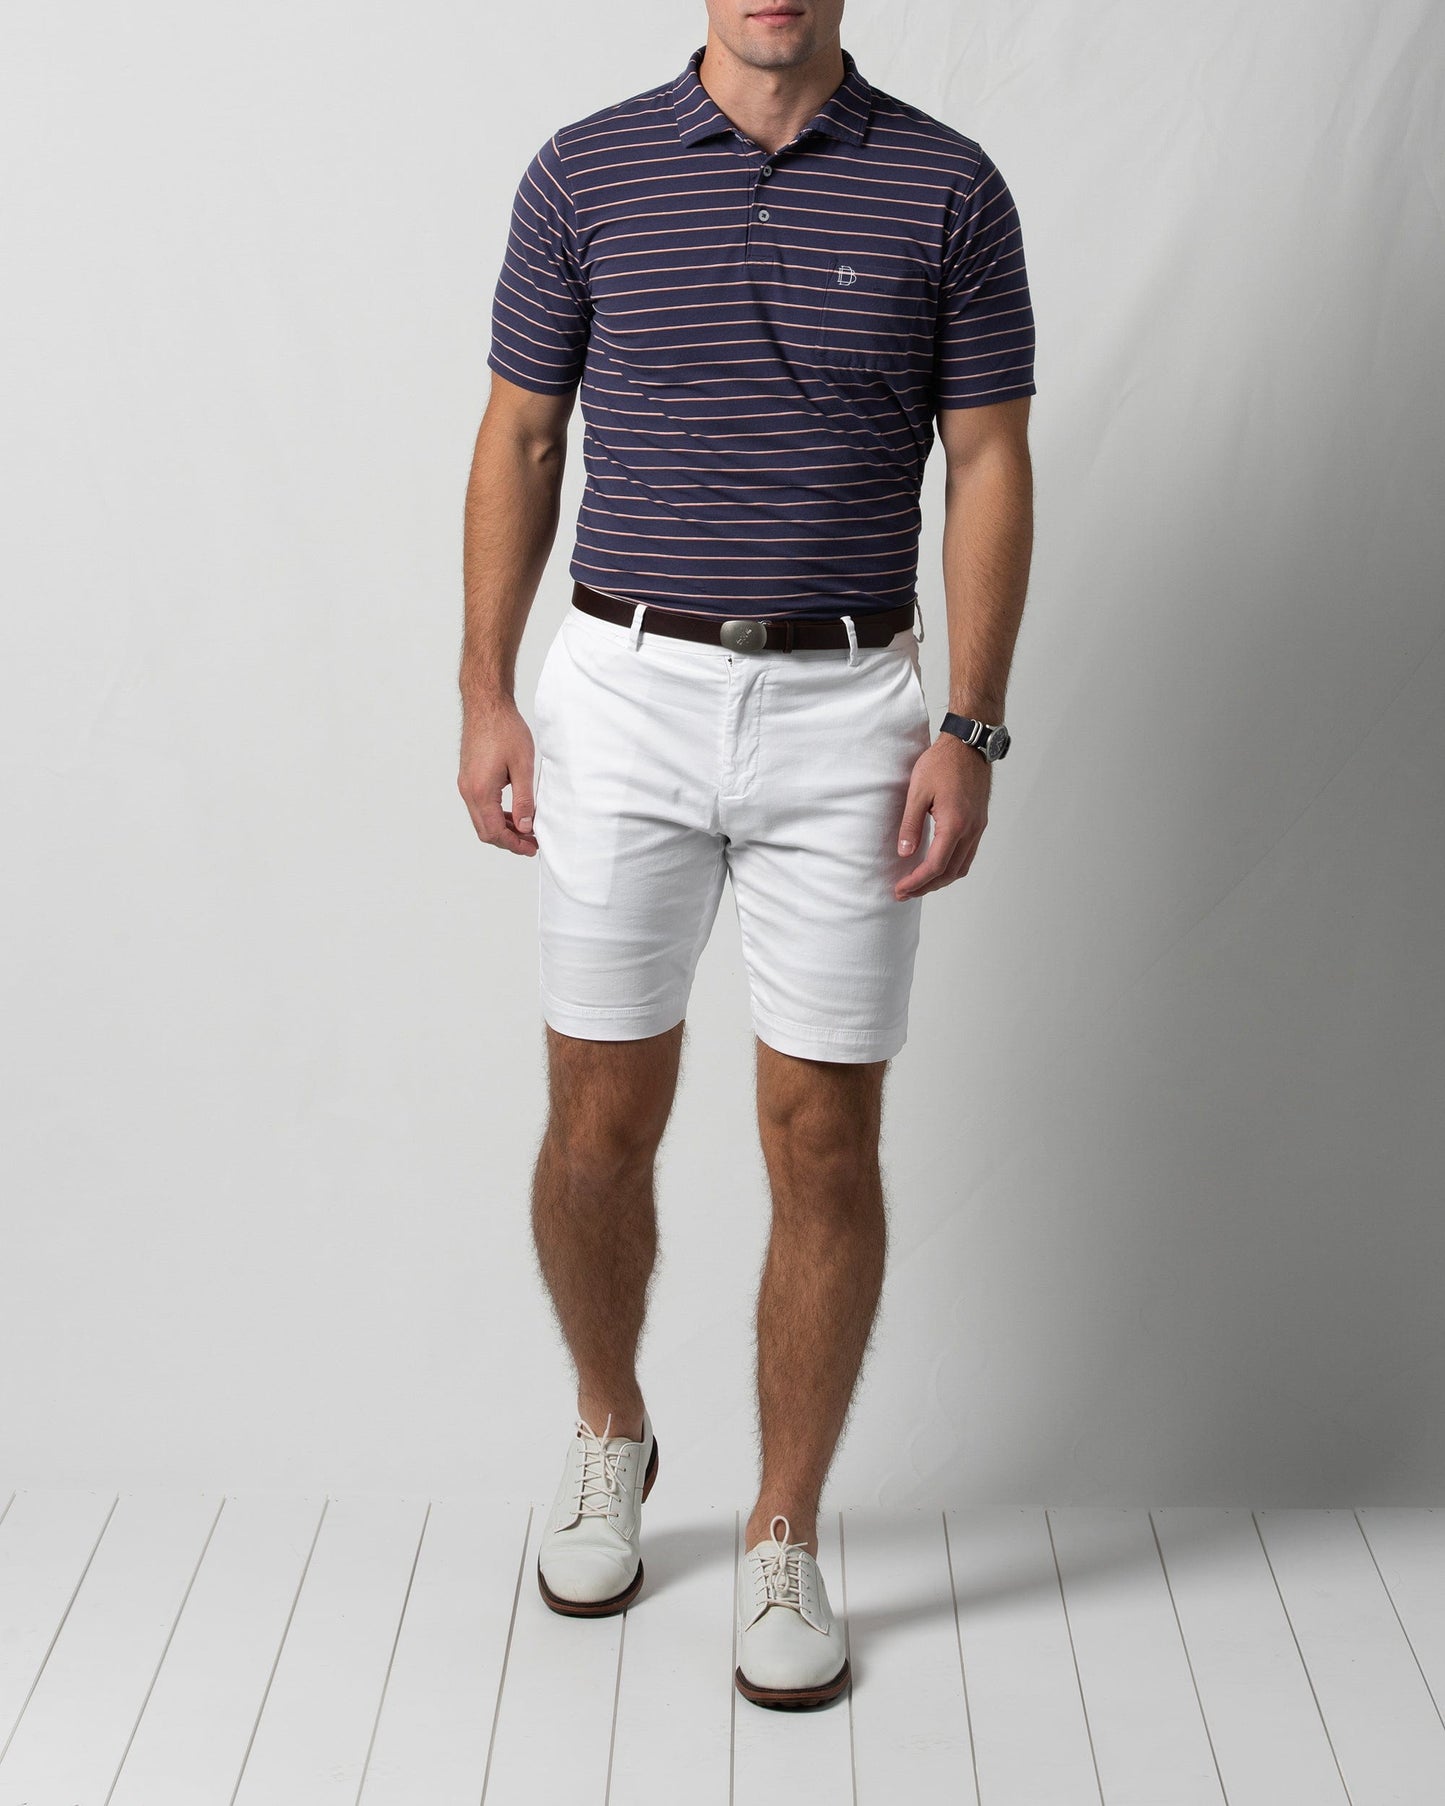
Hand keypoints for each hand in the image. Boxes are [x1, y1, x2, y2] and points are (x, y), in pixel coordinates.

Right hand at [457, 696, 538, 855]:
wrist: (486, 705)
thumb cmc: (505, 729)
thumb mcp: (522, 766)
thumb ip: (524, 800)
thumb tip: (526, 827)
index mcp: (480, 791)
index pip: (495, 832)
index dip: (514, 844)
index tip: (533, 848)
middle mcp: (468, 791)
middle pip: (485, 831)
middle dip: (509, 841)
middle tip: (532, 844)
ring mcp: (466, 784)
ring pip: (482, 820)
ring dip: (502, 828)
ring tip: (526, 830)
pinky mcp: (468, 778)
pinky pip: (480, 806)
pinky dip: (496, 815)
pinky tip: (514, 813)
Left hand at [893, 733, 990, 898]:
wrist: (968, 745)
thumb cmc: (942, 763)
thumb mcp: (917, 792)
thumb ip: (910, 825)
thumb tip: (904, 853)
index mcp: (954, 824)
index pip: (935, 866)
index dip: (916, 882)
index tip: (900, 889)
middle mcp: (970, 830)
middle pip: (949, 873)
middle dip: (926, 887)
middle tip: (904, 892)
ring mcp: (978, 827)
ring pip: (961, 867)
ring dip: (940, 880)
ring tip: (918, 884)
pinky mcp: (979, 823)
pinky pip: (968, 855)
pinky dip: (952, 867)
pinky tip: (937, 865)